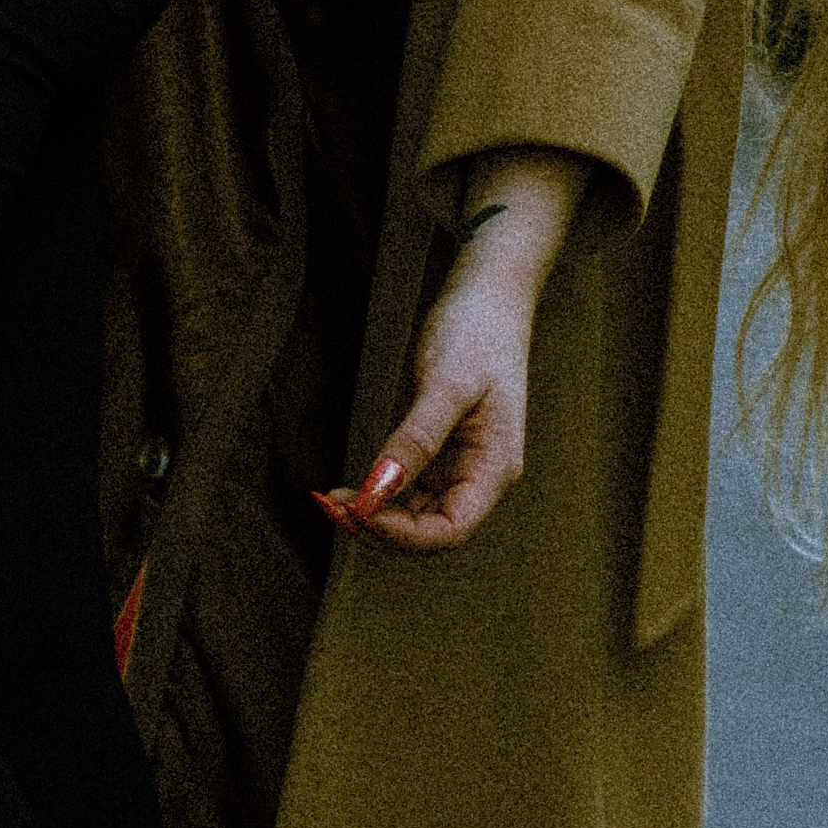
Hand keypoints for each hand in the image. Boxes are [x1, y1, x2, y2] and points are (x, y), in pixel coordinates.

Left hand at [315, 147, 587, 555]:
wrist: (488, 294)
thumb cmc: (476, 331)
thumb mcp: (445, 384)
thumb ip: (414, 440)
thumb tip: (377, 489)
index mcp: (496, 467)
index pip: (449, 530)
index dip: (402, 534)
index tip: (356, 512)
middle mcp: (482, 476)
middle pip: (431, 532)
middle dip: (381, 530)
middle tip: (331, 509)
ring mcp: (462, 466)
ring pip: (417, 516)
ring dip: (375, 517)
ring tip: (332, 502)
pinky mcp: (442, 452)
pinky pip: (410, 490)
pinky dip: (379, 495)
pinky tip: (350, 488)